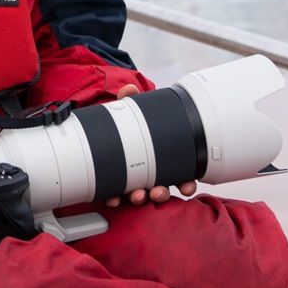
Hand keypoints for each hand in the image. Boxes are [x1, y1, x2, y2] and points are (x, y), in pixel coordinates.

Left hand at [103, 83, 197, 207]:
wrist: (101, 131)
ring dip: (142, 198)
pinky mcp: (114, 185)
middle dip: (161, 193)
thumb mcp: (127, 114)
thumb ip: (129, 101)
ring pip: (142, 195)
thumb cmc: (122, 127)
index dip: (185, 183)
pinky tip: (112, 199)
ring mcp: (132, 181)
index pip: (178, 175)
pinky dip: (116, 199)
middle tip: (157, 191)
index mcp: (159, 160)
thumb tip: (129, 89)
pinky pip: (117, 196)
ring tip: (138, 195)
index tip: (186, 187)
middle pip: (161, 188)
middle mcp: (149, 174)